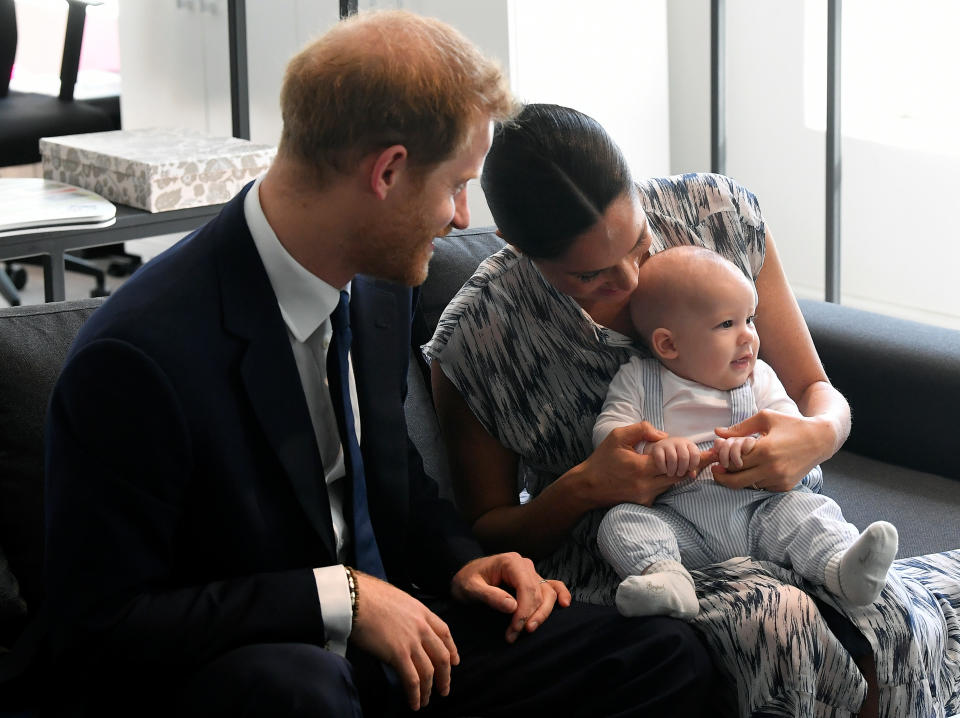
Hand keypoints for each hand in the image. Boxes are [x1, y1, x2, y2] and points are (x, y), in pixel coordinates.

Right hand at [349, 572, 457, 710]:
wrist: (355, 598)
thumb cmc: (369, 595)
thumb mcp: (398, 599)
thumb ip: (407, 614)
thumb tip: (403, 626)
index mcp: (422, 611)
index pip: (444, 632)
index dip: (452, 649)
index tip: (454, 661)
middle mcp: (421, 627)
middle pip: (441, 656)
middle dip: (445, 675)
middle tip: (444, 688)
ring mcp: (411, 641)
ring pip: (428, 671)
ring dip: (429, 689)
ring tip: (426, 701)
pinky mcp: (398, 654)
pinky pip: (412, 679)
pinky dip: (415, 694)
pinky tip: (414, 703)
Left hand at [451, 553, 571, 642]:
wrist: (464, 576)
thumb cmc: (466, 581)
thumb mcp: (471, 588)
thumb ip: (490, 596)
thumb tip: (513, 606)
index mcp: (511, 562)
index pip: (526, 588)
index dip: (524, 612)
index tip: (514, 630)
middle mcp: (525, 564)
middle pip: (538, 593)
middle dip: (529, 617)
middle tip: (514, 635)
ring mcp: (531, 572)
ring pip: (547, 594)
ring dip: (542, 614)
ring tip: (529, 630)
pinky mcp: (532, 581)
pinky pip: (551, 586)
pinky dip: (560, 594)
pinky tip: (565, 604)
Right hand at [584, 422, 715, 506]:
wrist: (587, 487)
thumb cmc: (602, 459)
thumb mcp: (618, 436)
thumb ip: (642, 430)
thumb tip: (664, 436)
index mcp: (641, 467)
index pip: (675, 462)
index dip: (692, 456)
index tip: (710, 454)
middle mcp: (646, 485)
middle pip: (679, 475)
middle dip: (693, 465)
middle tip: (710, 457)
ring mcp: (646, 496)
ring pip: (672, 484)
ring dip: (680, 472)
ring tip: (692, 462)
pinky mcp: (644, 504)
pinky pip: (662, 490)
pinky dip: (666, 480)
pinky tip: (666, 471)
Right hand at [647, 437, 701, 477]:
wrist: (661, 448)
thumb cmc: (677, 456)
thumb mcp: (687, 460)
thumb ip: (691, 468)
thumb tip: (693, 475)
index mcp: (688, 444)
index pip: (695, 454)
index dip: (693, 465)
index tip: (689, 469)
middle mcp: (678, 442)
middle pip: (684, 457)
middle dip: (682, 469)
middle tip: (679, 473)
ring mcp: (667, 444)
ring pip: (672, 458)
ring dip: (672, 469)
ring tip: (671, 473)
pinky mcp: (657, 447)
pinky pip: (661, 459)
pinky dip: (663, 468)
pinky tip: (664, 470)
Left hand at [712, 410, 828, 490]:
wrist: (820, 439)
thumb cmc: (791, 424)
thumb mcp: (765, 418)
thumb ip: (739, 428)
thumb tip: (717, 433)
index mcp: (765, 450)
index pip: (733, 462)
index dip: (722, 460)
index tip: (716, 458)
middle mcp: (772, 468)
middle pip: (736, 480)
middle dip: (723, 476)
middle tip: (716, 469)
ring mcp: (779, 479)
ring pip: (748, 485)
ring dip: (739, 478)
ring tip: (735, 467)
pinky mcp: (785, 486)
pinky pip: (761, 487)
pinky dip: (754, 480)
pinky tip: (753, 470)